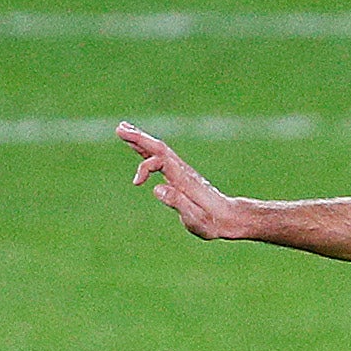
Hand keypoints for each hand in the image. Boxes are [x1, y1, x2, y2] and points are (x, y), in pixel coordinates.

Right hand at [119, 123, 247, 239]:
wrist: (230, 218)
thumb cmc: (212, 222)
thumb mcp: (194, 218)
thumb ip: (177, 202)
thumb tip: (156, 189)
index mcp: (184, 180)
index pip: (161, 162)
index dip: (145, 167)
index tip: (136, 183)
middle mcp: (183, 171)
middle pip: (159, 149)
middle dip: (140, 138)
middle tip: (120, 128)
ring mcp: (182, 171)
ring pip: (160, 150)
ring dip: (141, 140)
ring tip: (123, 128)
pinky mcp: (181, 175)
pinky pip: (162, 158)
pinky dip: (148, 150)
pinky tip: (139, 146)